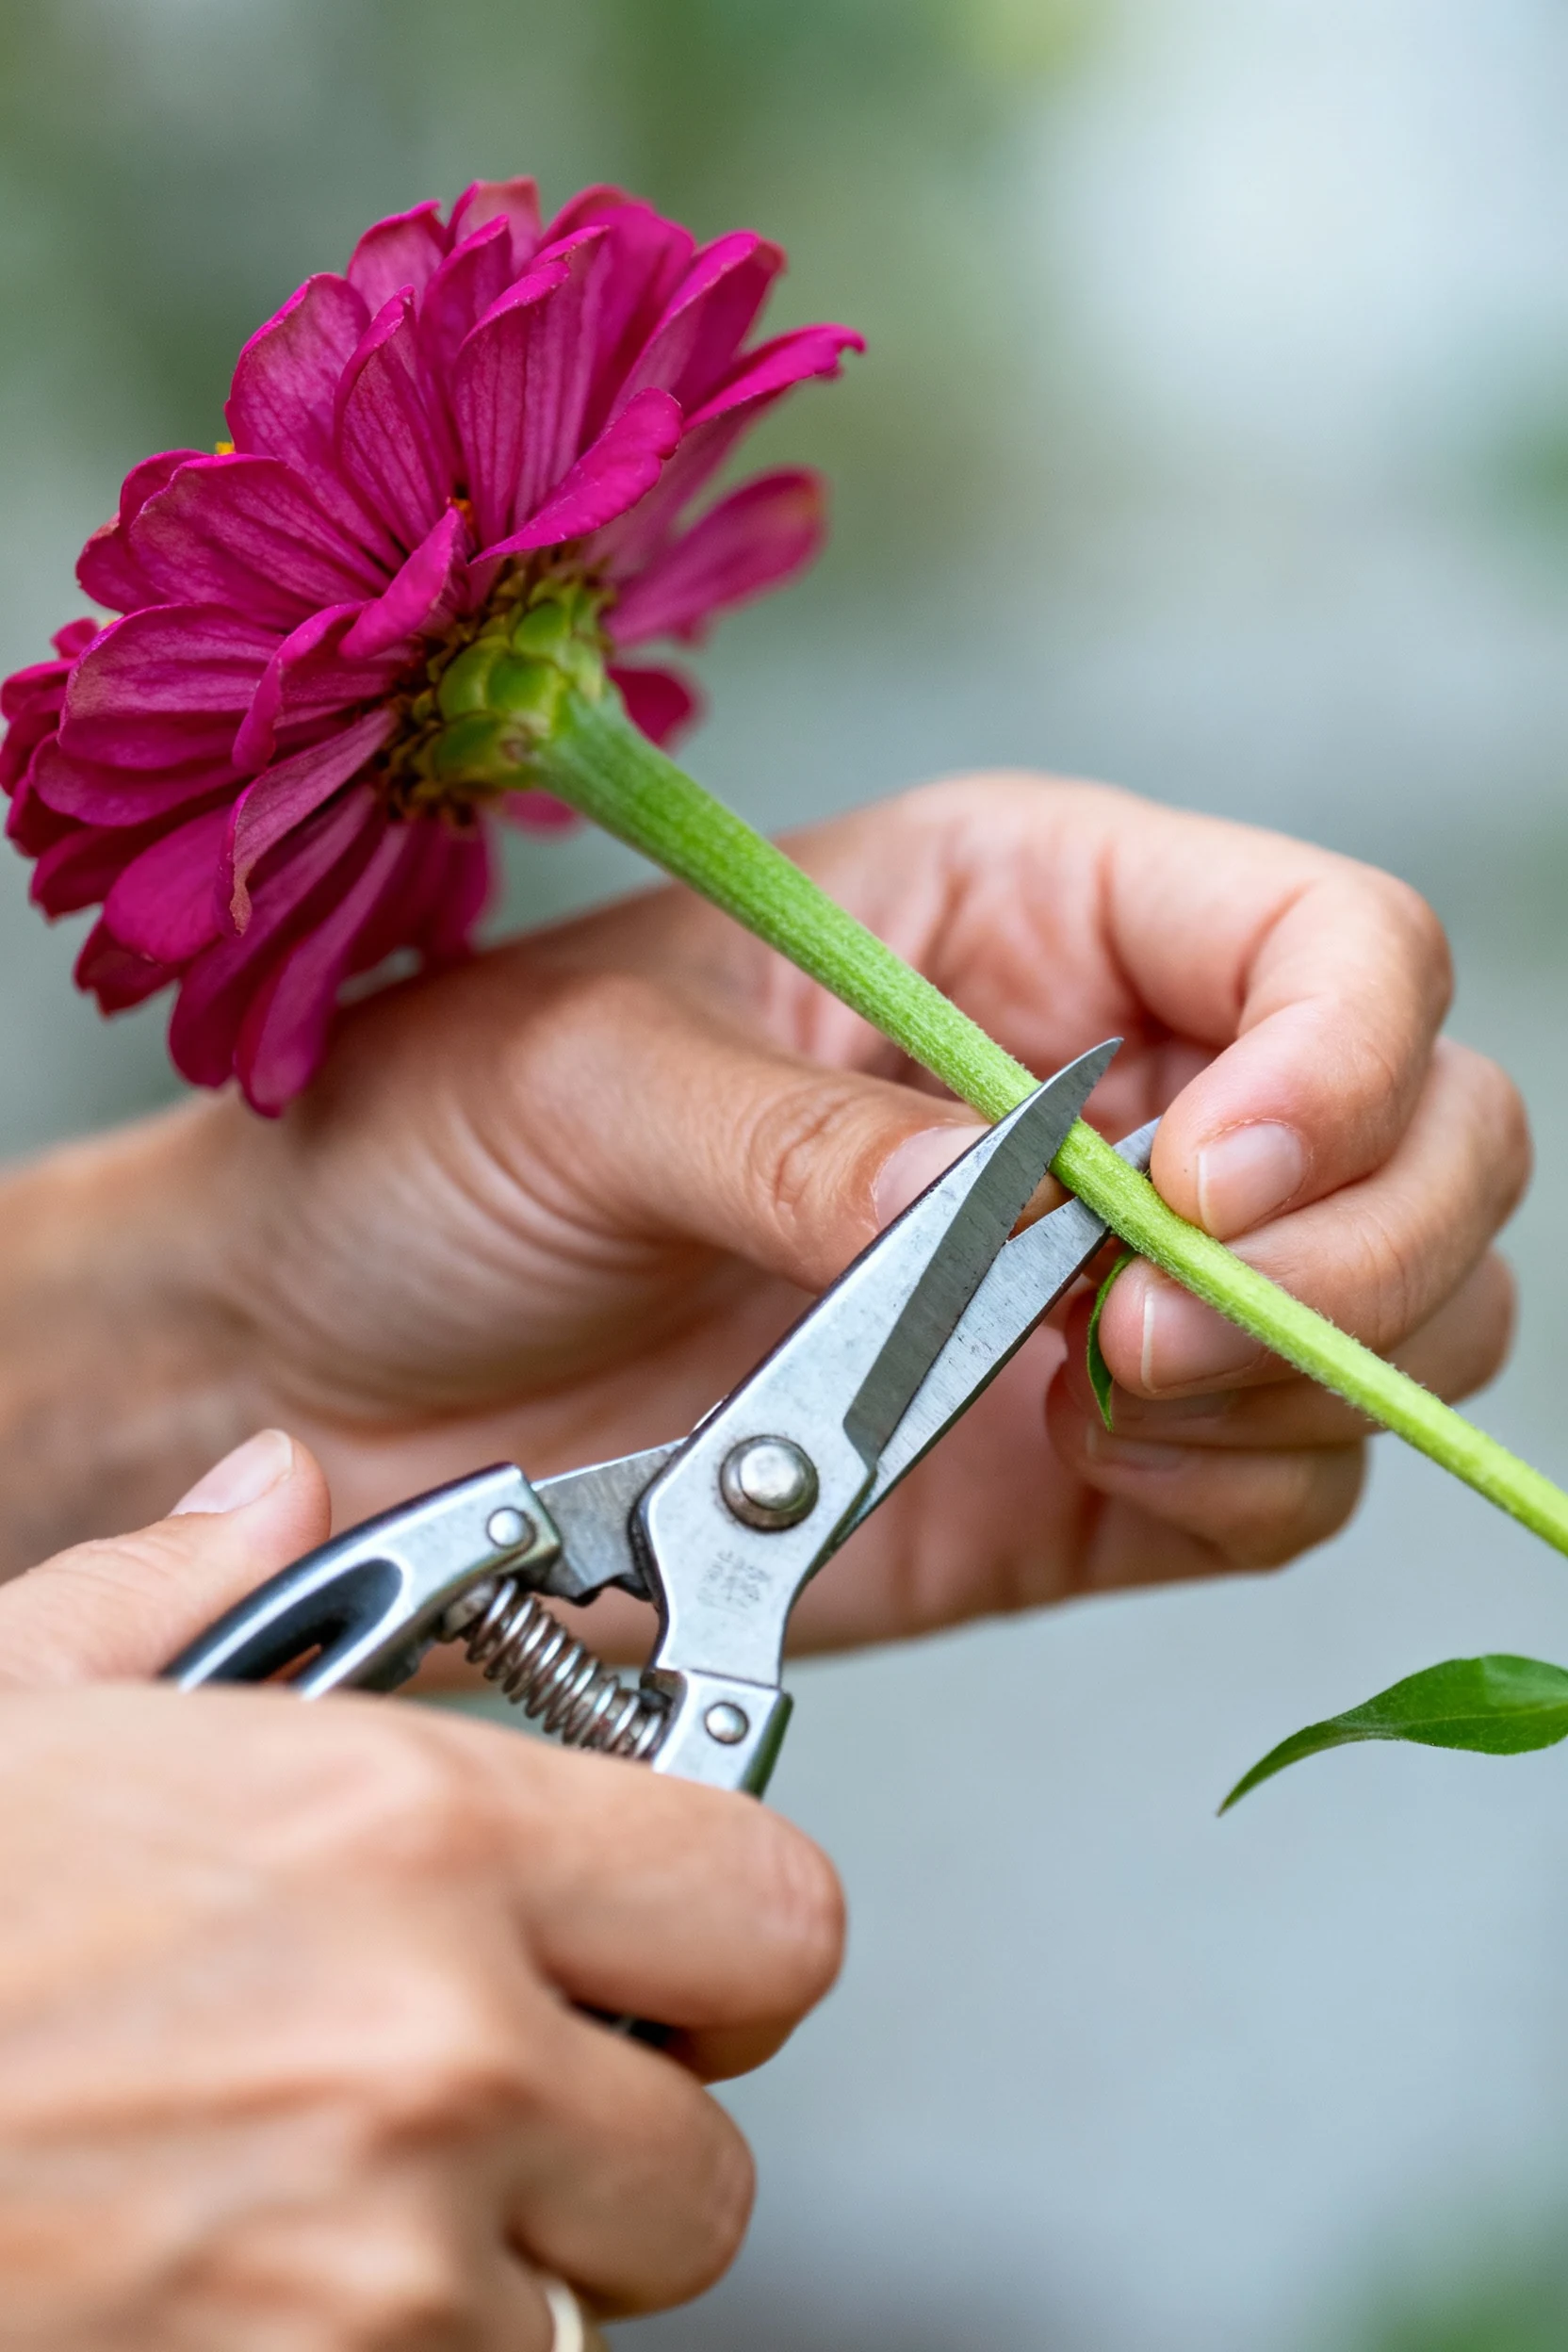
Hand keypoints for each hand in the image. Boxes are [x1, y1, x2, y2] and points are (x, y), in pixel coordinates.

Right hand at [0, 1431, 841, 2346]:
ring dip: (502, 2256)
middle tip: (502, 2080)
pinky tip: (262, 2274)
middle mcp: (432, 2055)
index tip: (674, 1939)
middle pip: (711, 2152)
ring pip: (591, 2305)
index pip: (771, 1907)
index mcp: (403, 1834)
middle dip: (625, 2124)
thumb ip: (185, 1583)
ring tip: (333, 2179)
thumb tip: (270, 1491)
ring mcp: (381, 2278)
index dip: (726, 1931)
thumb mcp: (20, 1705)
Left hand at [7, 773, 1526, 1646]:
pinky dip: (1246, 1490)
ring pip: (1398, 1319)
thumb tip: (1002, 1202)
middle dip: (1352, 1248)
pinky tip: (1096, 1469)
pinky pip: (1285, 1485)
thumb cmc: (429, 1151)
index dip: (1337, 1060)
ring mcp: (1110, 1286)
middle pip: (1432, 1131)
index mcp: (1018, 914)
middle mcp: (1108, 1086)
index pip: (1330, 944)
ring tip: (1096, 1400)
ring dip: (1307, 1379)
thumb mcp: (577, 1083)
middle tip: (1139, 1338)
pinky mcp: (1087, 1465)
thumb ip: (797, 1141)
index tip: (1194, 1188)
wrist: (334, 1369)